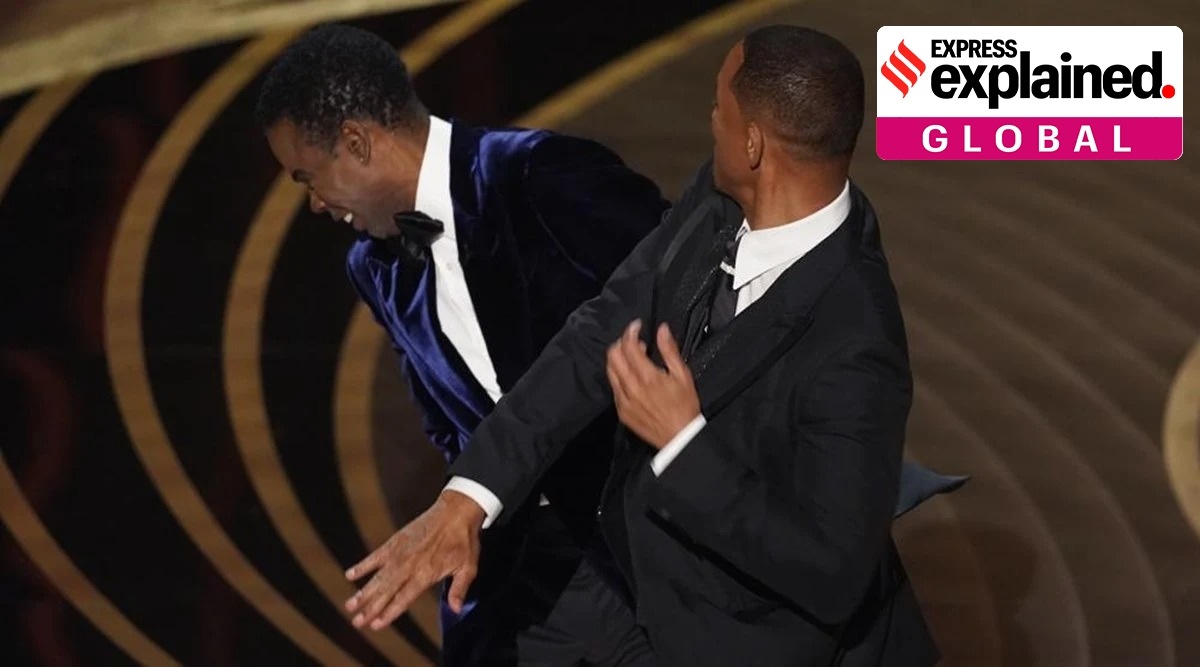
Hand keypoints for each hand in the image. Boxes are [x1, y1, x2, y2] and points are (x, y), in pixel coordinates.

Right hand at [344, 490, 484, 629]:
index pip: (404, 598)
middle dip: (370, 608)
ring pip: (378, 577)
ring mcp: (400, 553)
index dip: (389, 613)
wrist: (457, 510)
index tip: (375, 625)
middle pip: (386, 591)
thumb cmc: (464, 540)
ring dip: (363, 592)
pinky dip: (363, 565)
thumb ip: (459, 589)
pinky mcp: (396, 541)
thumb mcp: (468, 567)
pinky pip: (376, 555)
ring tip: (349, 605)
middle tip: (356, 622)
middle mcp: (410, 565)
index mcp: (426, 574)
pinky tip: (350, 575)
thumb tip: (455, 610)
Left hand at [606, 320, 700, 448]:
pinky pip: (613, 387)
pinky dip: (619, 376)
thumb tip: (662, 330)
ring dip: (617, 358)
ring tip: (631, 356)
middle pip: (613, 356)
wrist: (679, 437)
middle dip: (621, 342)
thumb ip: (669, 350)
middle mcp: (631, 387)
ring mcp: (623, 400)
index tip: (637, 326)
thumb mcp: (682, 375)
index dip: (631, 331)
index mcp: (647, 376)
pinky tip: (630, 376)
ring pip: (610, 370)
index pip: (629, 346)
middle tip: (633, 340)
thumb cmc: (684, 406)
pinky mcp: (621, 410)